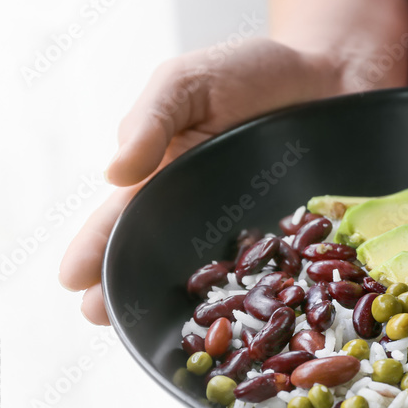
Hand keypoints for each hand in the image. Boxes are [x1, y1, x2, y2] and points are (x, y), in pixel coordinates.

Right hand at [58, 38, 345, 323]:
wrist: (334, 73)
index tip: (73, 279)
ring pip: (216, 280)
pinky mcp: (298, 240)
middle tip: (100, 318)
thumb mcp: (188, 81)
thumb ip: (150, 119)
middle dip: (129, 291)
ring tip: (161, 335)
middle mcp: (203, 214)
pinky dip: (264, 301)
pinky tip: (250, 324)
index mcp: (166, 177)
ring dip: (189, 310)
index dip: (98, 248)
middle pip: (160, 260)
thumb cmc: (254, 71)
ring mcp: (251, 231)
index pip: (123, 219)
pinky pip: (278, 274)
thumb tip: (114, 173)